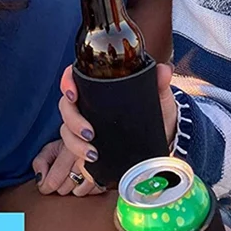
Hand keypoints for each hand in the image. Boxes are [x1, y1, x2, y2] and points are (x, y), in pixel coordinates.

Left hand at [32, 139, 104, 196]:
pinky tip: (85, 178)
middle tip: (61, 175)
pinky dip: (87, 189)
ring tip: (74, 175)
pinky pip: (92, 193)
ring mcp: (98, 168)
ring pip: (78, 192)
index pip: (53, 180)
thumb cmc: (72, 144)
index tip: (45, 184)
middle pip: (64, 188)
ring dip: (73, 187)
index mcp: (70, 147)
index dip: (46, 185)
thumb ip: (40, 162)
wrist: (101, 139)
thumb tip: (40, 180)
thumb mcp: (53, 147)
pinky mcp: (108, 176)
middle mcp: (86, 157)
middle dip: (59, 185)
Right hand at [57, 63, 176, 186]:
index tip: (73, 93)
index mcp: (98, 86)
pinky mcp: (87, 143)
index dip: (66, 82)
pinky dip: (78, 153)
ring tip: (92, 151)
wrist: (162, 139)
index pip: (74, 77)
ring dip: (74, 141)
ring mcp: (85, 124)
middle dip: (72, 119)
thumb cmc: (156, 113)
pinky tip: (91, 159)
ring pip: (66, 128)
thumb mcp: (158, 97)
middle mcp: (87, 103)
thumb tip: (164, 70)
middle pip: (66, 105)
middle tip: (89, 132)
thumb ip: (160, 82)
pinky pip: (73, 147)